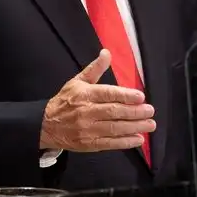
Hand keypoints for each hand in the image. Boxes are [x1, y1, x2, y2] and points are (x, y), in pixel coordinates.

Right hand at [40, 49, 155, 151]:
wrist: (46, 125)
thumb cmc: (65, 101)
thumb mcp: (77, 81)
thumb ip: (95, 69)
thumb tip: (107, 52)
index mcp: (85, 94)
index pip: (108, 94)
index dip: (125, 95)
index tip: (141, 97)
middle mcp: (86, 111)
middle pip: (114, 112)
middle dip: (134, 112)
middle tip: (150, 111)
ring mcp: (87, 129)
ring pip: (114, 128)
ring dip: (134, 127)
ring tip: (150, 124)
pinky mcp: (88, 144)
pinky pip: (110, 143)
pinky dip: (125, 142)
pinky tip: (138, 139)